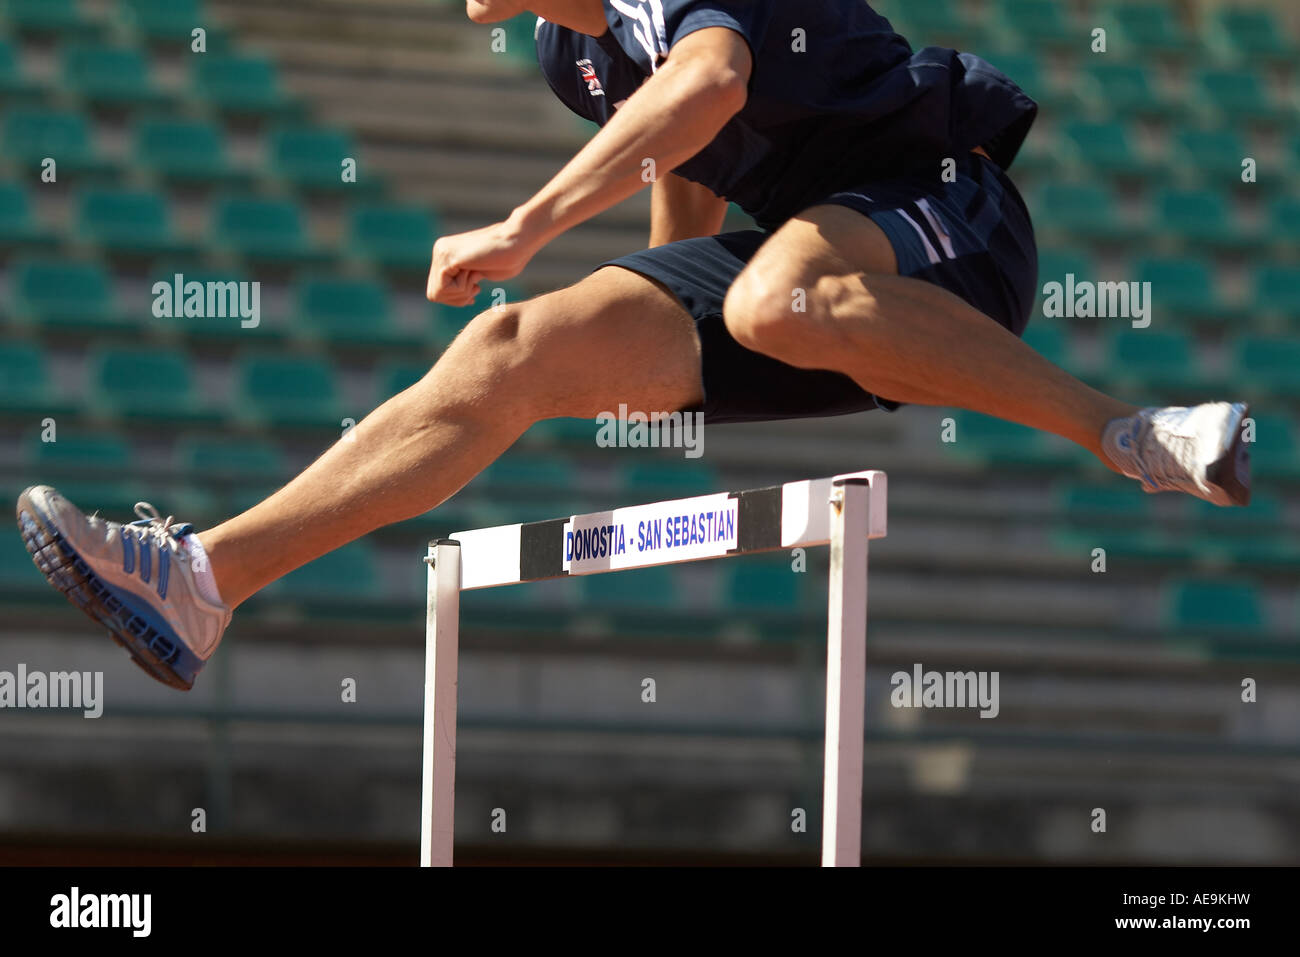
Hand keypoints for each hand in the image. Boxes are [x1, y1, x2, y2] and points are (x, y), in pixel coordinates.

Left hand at [425, 217, 539, 306]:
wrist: (518, 241)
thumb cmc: (507, 259)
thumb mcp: (478, 274)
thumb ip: (462, 281)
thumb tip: (448, 295)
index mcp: (446, 254)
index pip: (437, 290)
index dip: (456, 298)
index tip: (475, 289)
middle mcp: (440, 250)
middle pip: (434, 294)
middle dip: (457, 298)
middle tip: (476, 286)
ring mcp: (442, 252)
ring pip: (437, 293)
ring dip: (461, 294)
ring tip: (476, 278)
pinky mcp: (448, 257)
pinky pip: (445, 289)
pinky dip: (462, 289)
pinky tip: (475, 273)